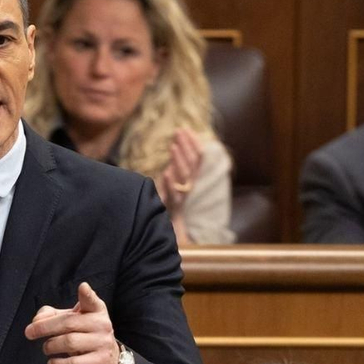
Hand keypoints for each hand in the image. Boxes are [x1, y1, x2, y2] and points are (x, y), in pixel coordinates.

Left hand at [23, 281, 123, 363]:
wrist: (109, 359)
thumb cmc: (85, 335)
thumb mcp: (71, 320)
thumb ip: (51, 315)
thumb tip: (36, 321)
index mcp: (96, 311)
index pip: (92, 301)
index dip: (87, 295)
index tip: (82, 287)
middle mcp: (102, 325)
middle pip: (68, 323)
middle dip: (44, 328)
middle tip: (29, 333)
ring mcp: (102, 343)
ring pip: (69, 342)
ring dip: (51, 346)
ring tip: (46, 348)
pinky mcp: (100, 362)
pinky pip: (74, 363)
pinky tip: (52, 363)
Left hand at [156, 128, 202, 243]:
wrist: (169, 233)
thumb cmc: (169, 205)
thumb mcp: (173, 183)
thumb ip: (175, 166)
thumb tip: (175, 145)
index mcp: (192, 181)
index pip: (198, 158)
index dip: (194, 144)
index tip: (186, 129)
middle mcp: (190, 188)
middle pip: (193, 165)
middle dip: (187, 147)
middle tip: (179, 131)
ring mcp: (182, 197)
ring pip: (185, 177)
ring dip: (180, 160)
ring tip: (173, 146)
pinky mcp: (173, 207)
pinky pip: (173, 195)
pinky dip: (169, 183)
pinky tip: (166, 173)